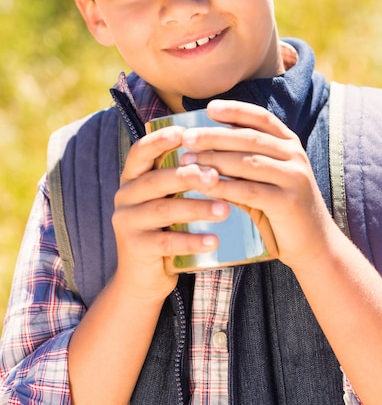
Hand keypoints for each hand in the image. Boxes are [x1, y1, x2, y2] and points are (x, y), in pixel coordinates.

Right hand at [111, 123, 229, 301]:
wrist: (142, 279)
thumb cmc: (165, 229)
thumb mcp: (167, 200)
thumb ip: (181, 177)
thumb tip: (221, 150)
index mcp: (133, 179)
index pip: (140, 152)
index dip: (159, 140)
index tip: (184, 131)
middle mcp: (125, 197)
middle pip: (156, 180)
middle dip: (187, 175)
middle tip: (216, 176)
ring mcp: (128, 223)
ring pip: (163, 210)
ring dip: (196, 207)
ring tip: (225, 209)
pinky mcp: (136, 249)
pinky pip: (167, 242)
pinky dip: (192, 241)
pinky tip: (214, 240)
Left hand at [179, 99, 334, 271]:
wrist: (314, 244)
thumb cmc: (280, 208)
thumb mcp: (266, 177)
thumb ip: (244, 160)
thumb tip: (202, 144)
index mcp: (289, 143)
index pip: (261, 118)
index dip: (235, 110)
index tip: (209, 108)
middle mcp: (294, 155)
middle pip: (249, 138)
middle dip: (214, 135)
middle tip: (186, 137)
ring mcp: (294, 177)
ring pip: (247, 162)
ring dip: (213, 160)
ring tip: (186, 161)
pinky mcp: (288, 202)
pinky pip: (248, 190)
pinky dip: (222, 187)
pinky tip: (202, 186)